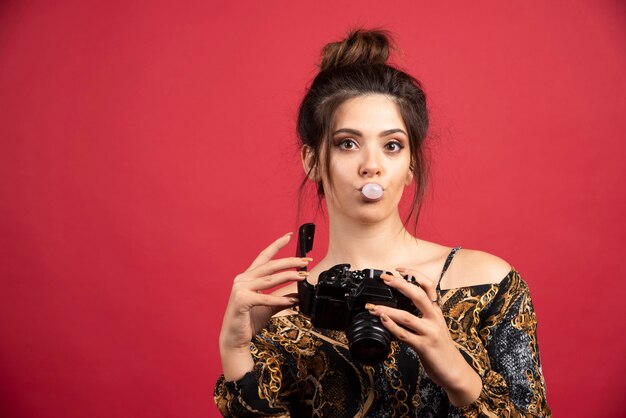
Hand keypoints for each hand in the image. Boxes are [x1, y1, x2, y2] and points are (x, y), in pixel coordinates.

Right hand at [218, 232, 310, 379]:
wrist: (235, 339)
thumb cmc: (249, 321)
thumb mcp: (268, 306)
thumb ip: (281, 298)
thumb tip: (298, 294)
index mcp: (247, 277)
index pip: (264, 256)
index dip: (276, 245)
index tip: (289, 235)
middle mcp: (242, 279)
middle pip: (270, 265)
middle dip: (290, 261)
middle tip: (306, 261)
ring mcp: (240, 289)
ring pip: (270, 279)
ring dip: (289, 277)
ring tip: (303, 277)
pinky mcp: (241, 300)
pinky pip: (266, 298)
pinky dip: (281, 299)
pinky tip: (293, 301)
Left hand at [364, 268, 481, 405]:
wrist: (455, 371)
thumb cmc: (441, 348)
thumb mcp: (435, 326)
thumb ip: (422, 315)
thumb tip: (400, 307)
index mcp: (437, 311)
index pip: (429, 286)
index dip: (414, 274)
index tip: (399, 269)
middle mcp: (435, 319)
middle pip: (418, 295)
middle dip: (400, 284)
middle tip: (385, 278)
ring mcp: (430, 333)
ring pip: (407, 316)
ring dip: (387, 310)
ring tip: (374, 306)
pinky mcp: (424, 347)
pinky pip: (404, 335)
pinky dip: (391, 326)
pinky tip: (382, 321)